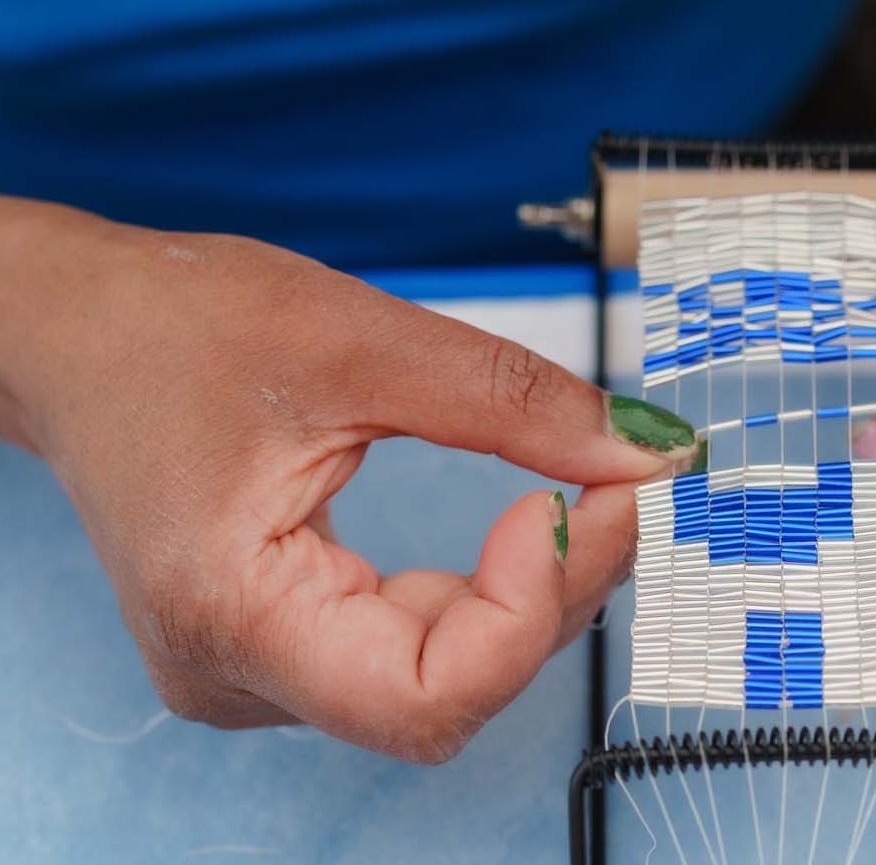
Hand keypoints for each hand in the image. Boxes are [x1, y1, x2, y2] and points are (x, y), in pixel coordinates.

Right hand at [0, 202, 697, 761]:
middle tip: (620, 486)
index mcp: (232, 614)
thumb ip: (514, 402)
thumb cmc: (177, 328)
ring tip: (580, 496)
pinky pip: (416, 649)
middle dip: (553, 595)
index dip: (531, 611)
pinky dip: (486, 595)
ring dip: (530, 598)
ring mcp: (262, 671)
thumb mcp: (360, 339)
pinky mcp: (287, 644)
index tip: (587, 499)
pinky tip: (519, 529)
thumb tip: (645, 452)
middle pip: (446, 692)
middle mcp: (241, 676)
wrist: (80, 336)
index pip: (425, 697)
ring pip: (443, 680)